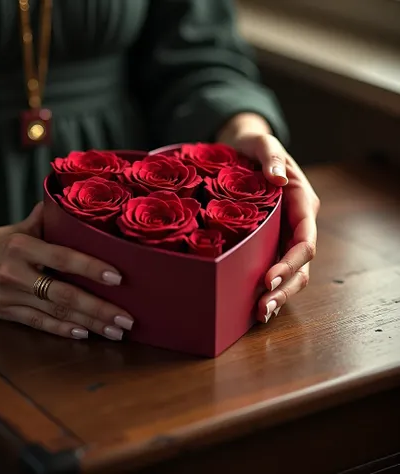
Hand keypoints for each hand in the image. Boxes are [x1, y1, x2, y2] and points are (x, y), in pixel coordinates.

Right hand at [0, 203, 133, 340]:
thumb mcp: (19, 227)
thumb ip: (47, 218)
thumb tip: (75, 203)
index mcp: (23, 246)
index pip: (64, 257)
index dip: (91, 268)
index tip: (118, 278)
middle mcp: (16, 272)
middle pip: (65, 293)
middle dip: (99, 308)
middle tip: (127, 318)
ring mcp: (9, 296)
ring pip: (56, 312)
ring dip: (89, 323)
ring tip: (116, 331)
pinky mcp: (5, 313)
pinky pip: (38, 324)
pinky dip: (62, 330)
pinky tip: (84, 334)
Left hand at [217, 113, 319, 322]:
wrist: (242, 148)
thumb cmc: (253, 145)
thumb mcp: (261, 143)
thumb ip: (270, 158)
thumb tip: (278, 179)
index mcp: (302, 202)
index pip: (304, 240)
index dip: (290, 262)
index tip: (268, 279)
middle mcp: (298, 223)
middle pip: (301, 264)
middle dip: (284, 287)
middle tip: (262, 307)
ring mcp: (285, 234)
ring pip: (292, 271)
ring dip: (279, 294)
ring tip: (260, 313)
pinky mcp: (270, 240)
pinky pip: (275, 266)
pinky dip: (270, 287)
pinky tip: (255, 304)